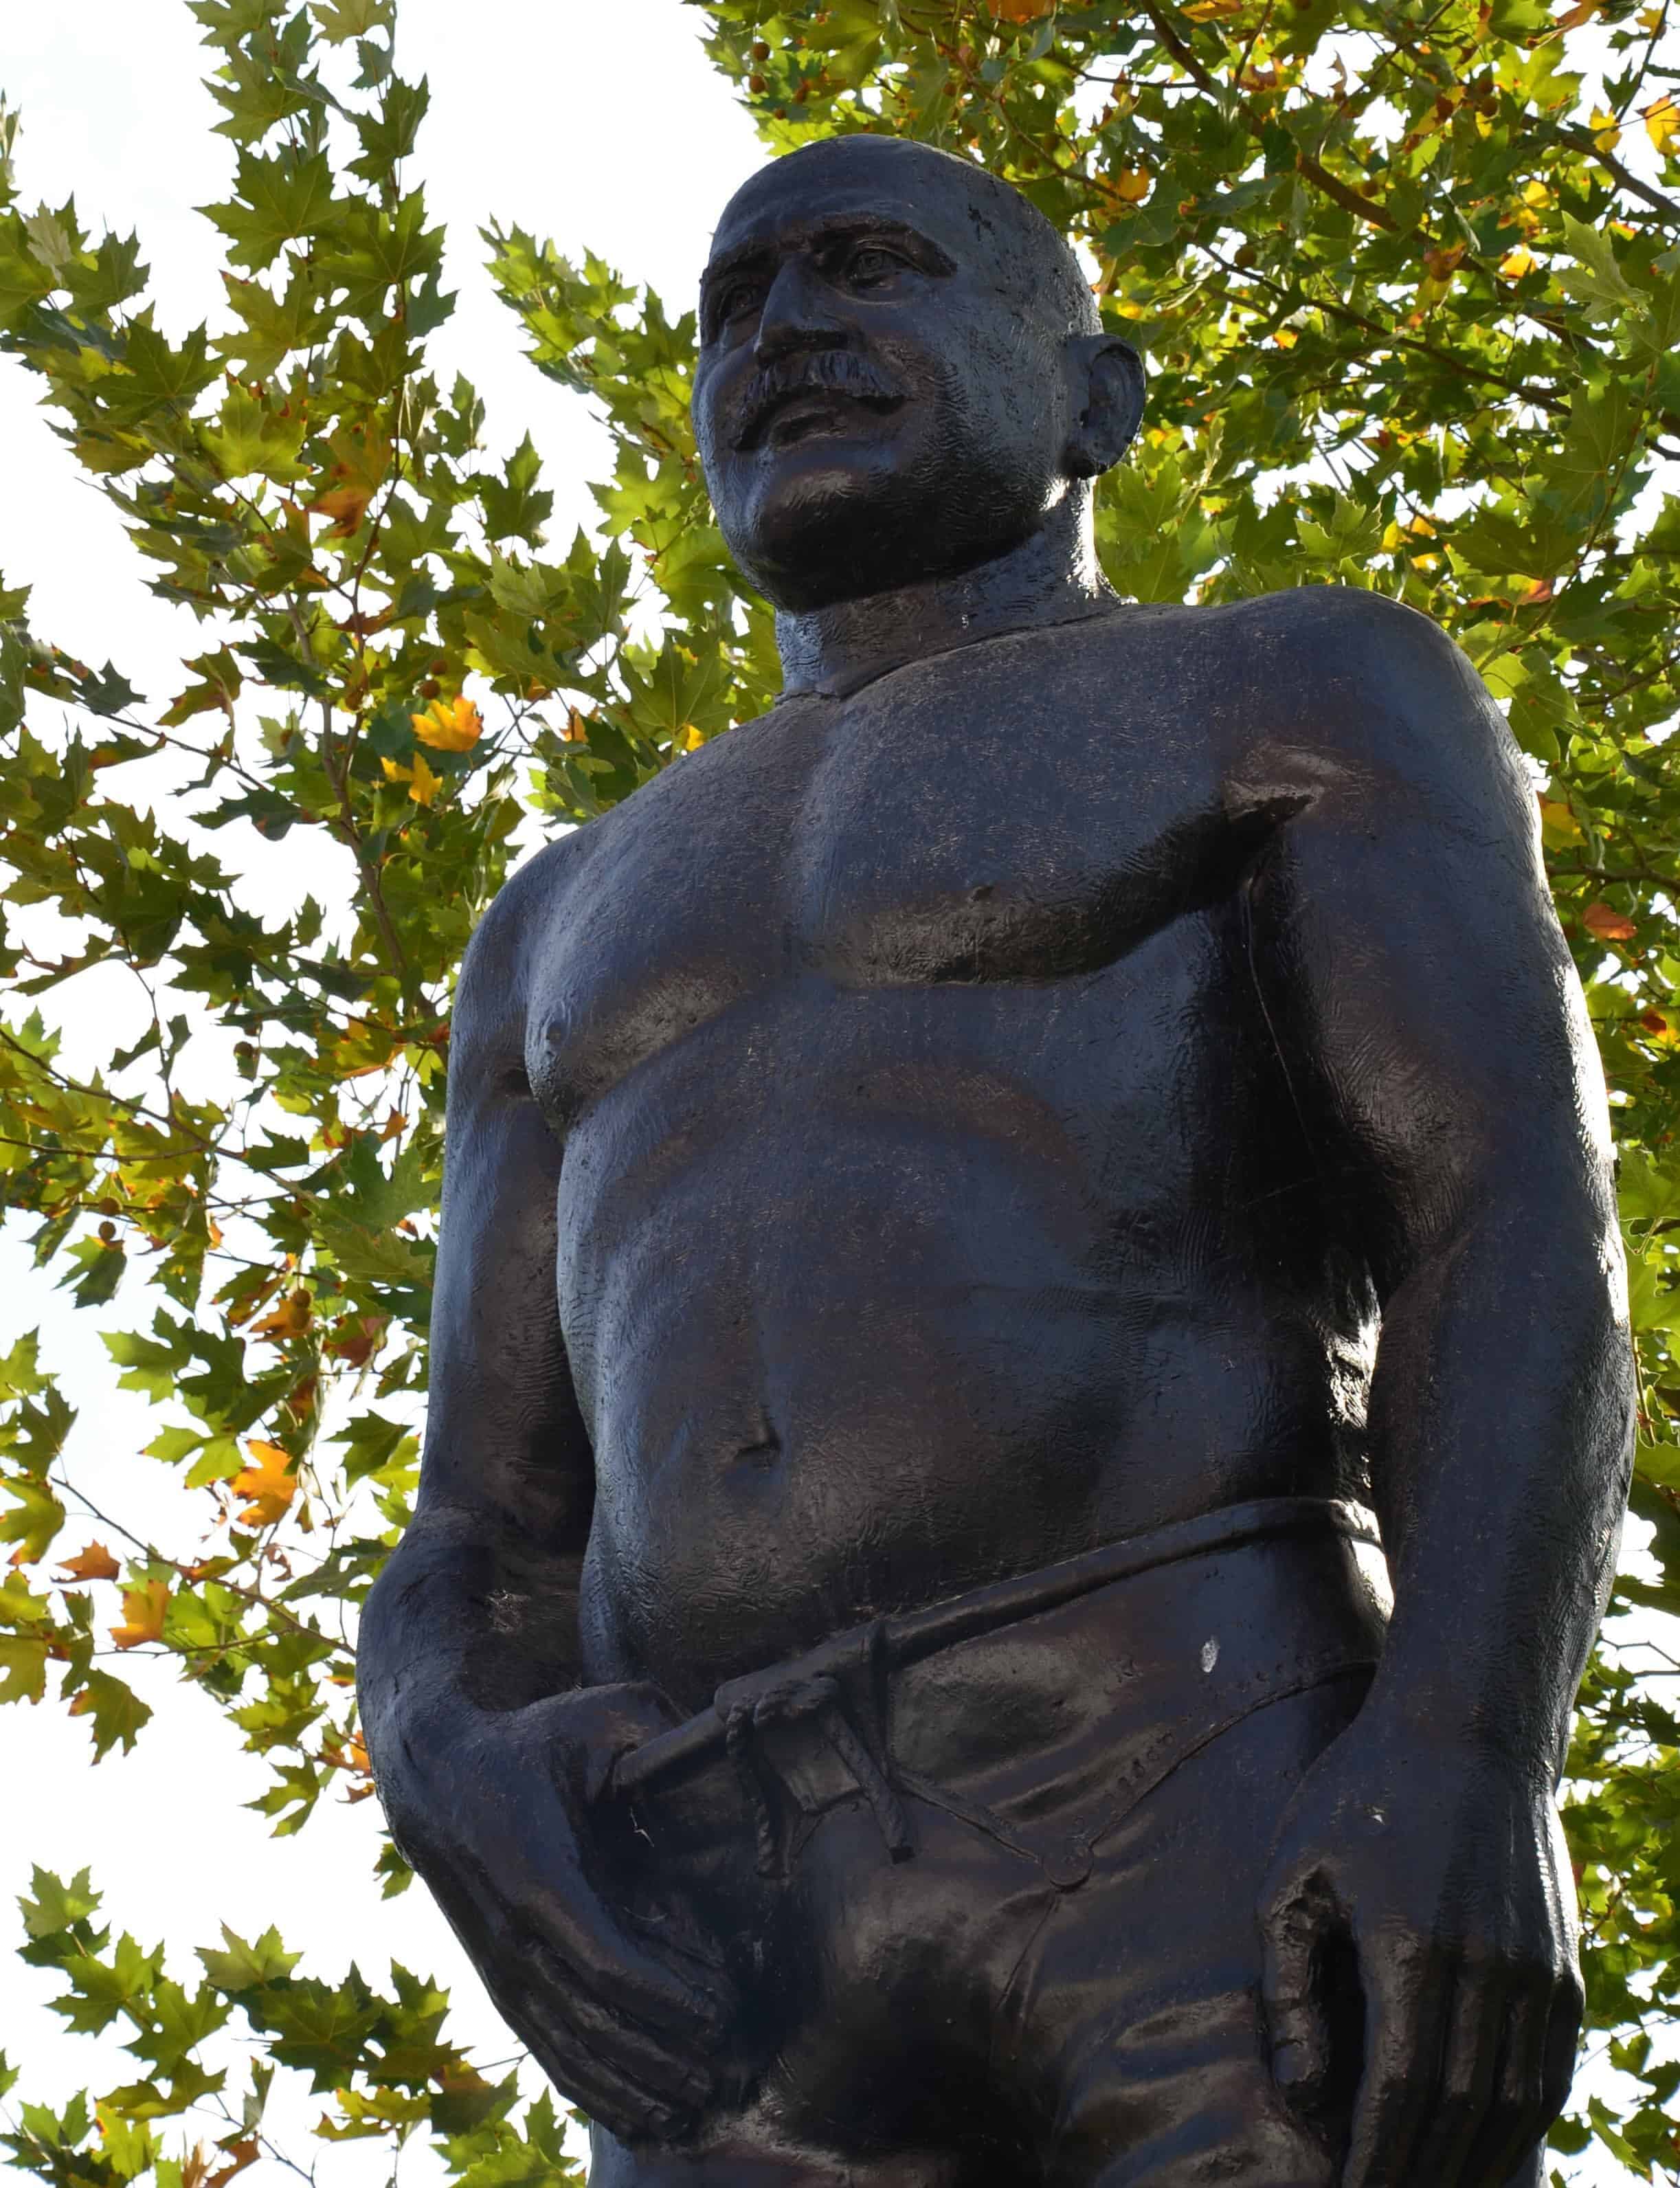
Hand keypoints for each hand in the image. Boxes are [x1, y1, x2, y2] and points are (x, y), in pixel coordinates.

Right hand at [375, 1681, 729, 2145]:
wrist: (434, 1771)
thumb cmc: (529, 1740)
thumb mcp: (595, 1718)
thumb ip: (654, 1736)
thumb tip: (710, 1770)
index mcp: (537, 1876)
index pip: (604, 1960)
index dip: (662, 1997)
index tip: (716, 2015)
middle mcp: (511, 1934)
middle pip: (588, 2020)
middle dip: (657, 2056)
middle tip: (721, 2075)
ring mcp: (499, 1963)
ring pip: (564, 2046)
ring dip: (626, 2084)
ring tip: (688, 2107)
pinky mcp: (498, 1976)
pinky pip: (543, 2046)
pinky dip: (588, 2084)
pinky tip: (632, 2113)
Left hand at [1257, 1722, 1581, 2187]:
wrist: (1465, 1727)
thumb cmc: (1359, 1794)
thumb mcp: (1294, 1874)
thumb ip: (1289, 1988)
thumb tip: (1301, 2094)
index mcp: (1411, 1947)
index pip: (1399, 2092)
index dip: (1375, 2159)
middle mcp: (1486, 1967)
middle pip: (1458, 2110)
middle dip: (1419, 2171)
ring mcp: (1535, 1968)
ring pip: (1514, 2102)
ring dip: (1473, 2160)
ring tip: (1427, 2186)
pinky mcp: (1563, 1963)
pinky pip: (1550, 2070)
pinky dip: (1521, 2123)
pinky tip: (1484, 2146)